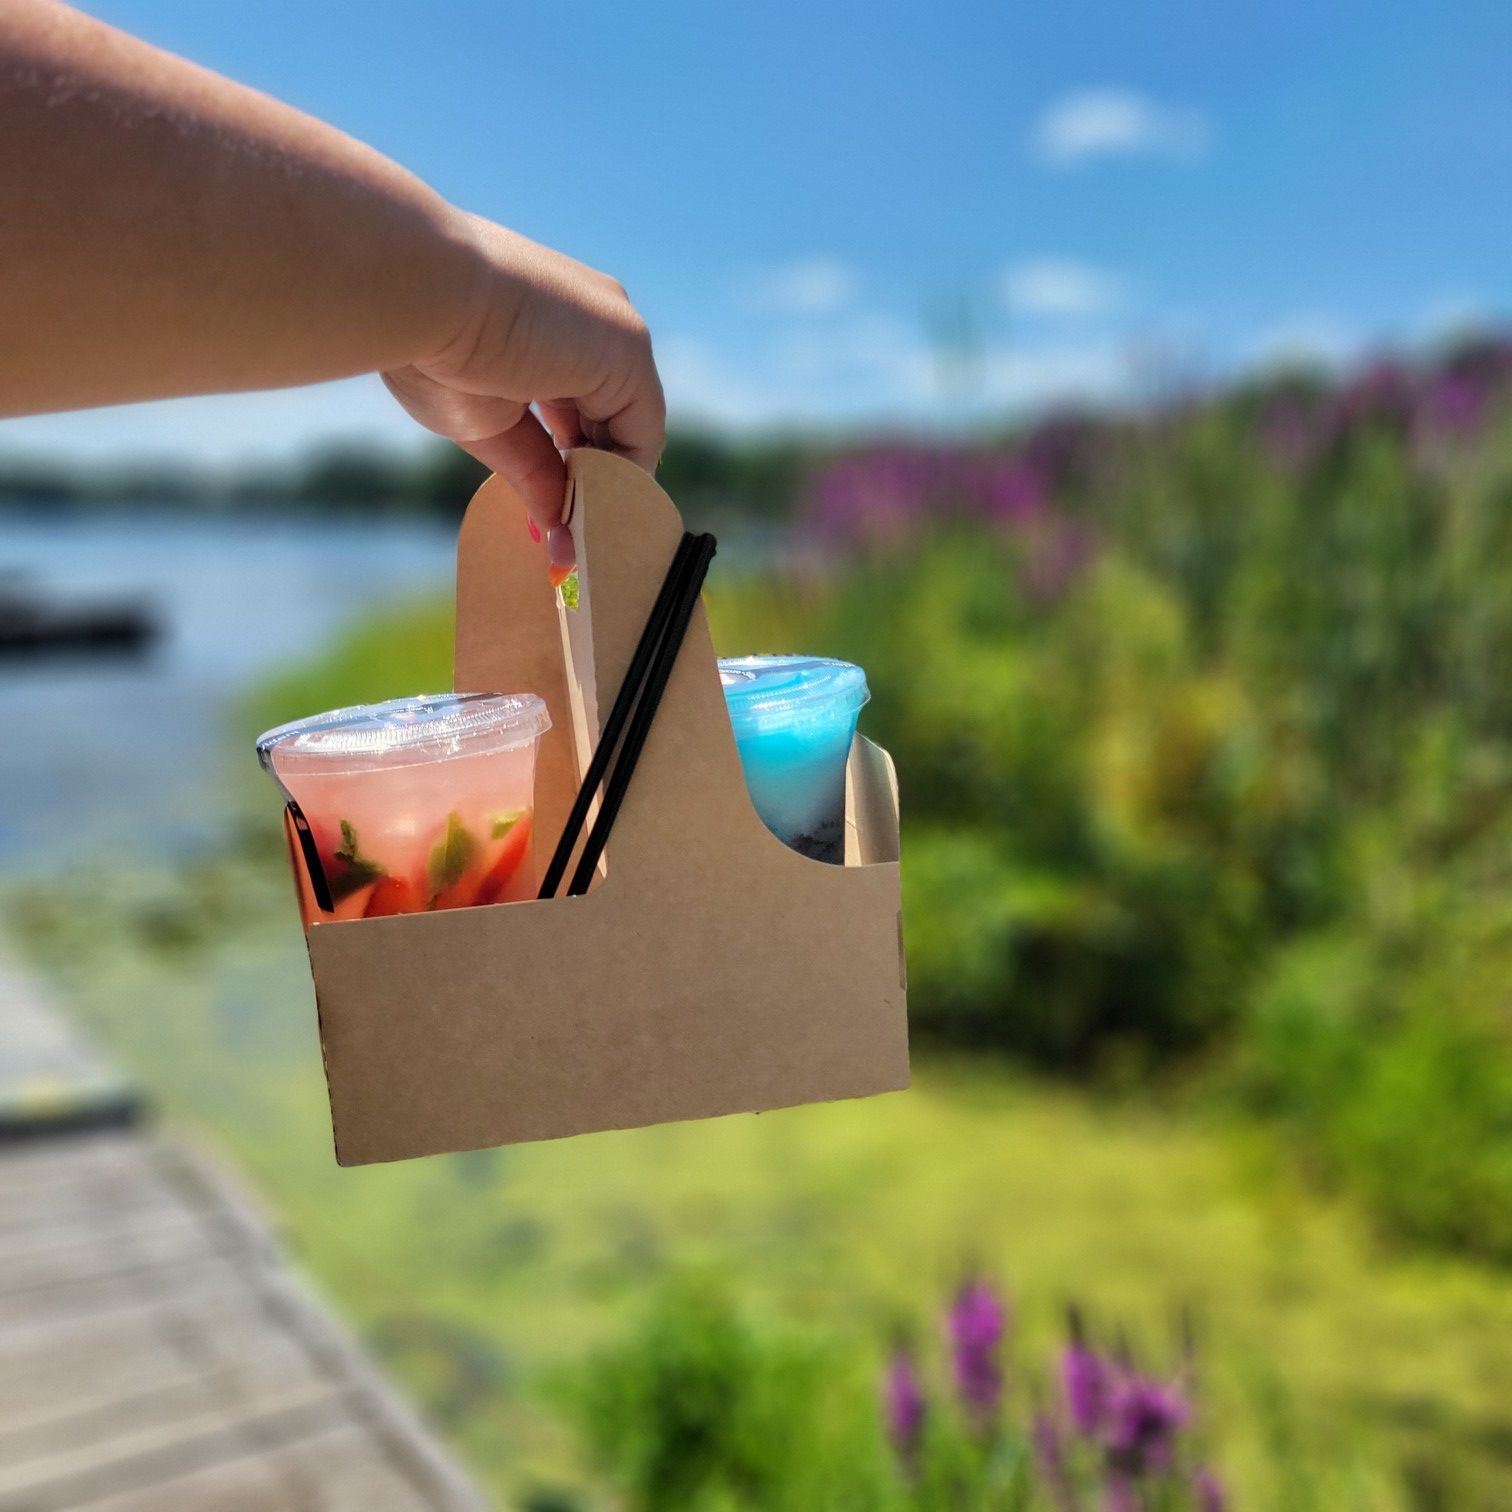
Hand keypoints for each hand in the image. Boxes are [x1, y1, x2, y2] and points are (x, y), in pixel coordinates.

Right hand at [383, 213, 664, 574]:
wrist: (417, 290)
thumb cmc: (428, 346)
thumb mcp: (487, 420)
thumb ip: (533, 469)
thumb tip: (555, 525)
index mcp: (552, 322)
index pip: (583, 404)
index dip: (573, 462)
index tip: (555, 509)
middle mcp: (594, 318)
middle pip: (612, 418)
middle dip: (594, 482)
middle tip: (574, 535)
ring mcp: (616, 331)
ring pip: (631, 429)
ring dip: (610, 488)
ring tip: (580, 534)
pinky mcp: (628, 352)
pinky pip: (643, 435)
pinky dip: (623, 482)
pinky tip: (589, 513)